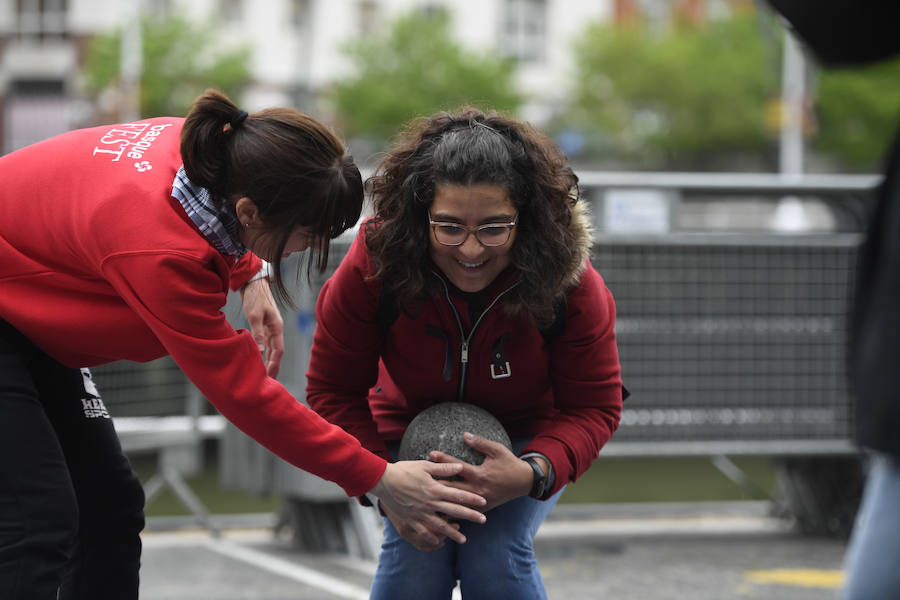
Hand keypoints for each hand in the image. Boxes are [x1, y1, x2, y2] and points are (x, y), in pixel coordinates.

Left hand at [240, 278, 283, 377]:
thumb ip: (258, 333)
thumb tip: (261, 351)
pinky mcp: (264, 326)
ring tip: (264, 374)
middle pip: (277, 352)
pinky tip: (259, 359)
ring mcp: (271, 328)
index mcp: (277, 327)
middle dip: (274, 366)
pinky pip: (266, 343)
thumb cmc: (255, 297)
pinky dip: (264, 353)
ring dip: (269, 361)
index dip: (275, 364)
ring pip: (272, 348)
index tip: (270, 376)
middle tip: (269, 382)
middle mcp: (276, 329)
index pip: (278, 350)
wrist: (253, 284)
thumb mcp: (255, 315)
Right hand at [370, 461, 486, 546]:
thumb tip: (460, 467)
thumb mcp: (424, 466)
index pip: (457, 494)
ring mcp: (420, 513)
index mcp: (434, 489)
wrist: (382, 481)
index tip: (484, 501)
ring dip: (453, 533)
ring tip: (464, 540)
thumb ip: (443, 468)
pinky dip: (431, 538)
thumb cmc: (404, 470)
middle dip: (470, 516)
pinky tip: (438, 542)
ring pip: (440, 525)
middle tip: (484, 520)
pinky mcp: (410, 519)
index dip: (471, 498)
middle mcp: (429, 503)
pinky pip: (422, 532)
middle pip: (453, 511)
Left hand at [429, 432, 535, 511]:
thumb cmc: (509, 463)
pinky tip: (439, 511)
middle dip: (436, 480)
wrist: (524, 482)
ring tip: (425, 495)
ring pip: (456, 502)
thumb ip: (480, 443)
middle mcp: (478, 490)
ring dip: (441, 498)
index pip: (458, 466)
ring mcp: (480, 501)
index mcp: (481, 474)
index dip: (444, 460)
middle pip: (452, 486)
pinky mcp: (482, 509)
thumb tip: (464, 435)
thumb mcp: (497, 450)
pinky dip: (452, 512)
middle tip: (421, 476)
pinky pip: (464, 512)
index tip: (431, 453)